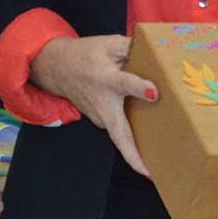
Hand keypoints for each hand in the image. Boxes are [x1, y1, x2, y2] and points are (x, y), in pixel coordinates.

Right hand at [29, 32, 154, 174]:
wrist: (56, 67)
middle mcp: (102, 102)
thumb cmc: (86, 53)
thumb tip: (158, 55)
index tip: (154, 93)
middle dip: (132, 155)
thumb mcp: (107, 43)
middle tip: (150, 175)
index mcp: (105, 77)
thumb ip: (131, 47)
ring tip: (161, 166)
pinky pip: (119, 130)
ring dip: (137, 152)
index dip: (138, 88)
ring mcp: (99, 116)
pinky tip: (148, 147)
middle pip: (118, 133)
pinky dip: (132, 139)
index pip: (123, 83)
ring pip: (121, 134)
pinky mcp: (99, 122)